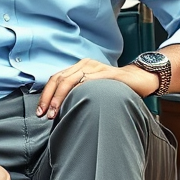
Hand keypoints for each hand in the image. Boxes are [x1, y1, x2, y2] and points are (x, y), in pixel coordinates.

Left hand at [37, 59, 157, 119]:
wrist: (139, 79)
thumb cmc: (115, 87)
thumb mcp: (93, 88)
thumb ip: (79, 93)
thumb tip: (62, 110)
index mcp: (79, 67)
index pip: (56, 78)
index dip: (46, 94)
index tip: (40, 111)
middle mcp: (84, 65)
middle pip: (59, 79)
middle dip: (48, 98)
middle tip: (42, 114)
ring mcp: (95, 67)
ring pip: (70, 80)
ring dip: (59, 98)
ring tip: (54, 113)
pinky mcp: (107, 74)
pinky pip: (89, 81)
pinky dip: (78, 91)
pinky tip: (73, 103)